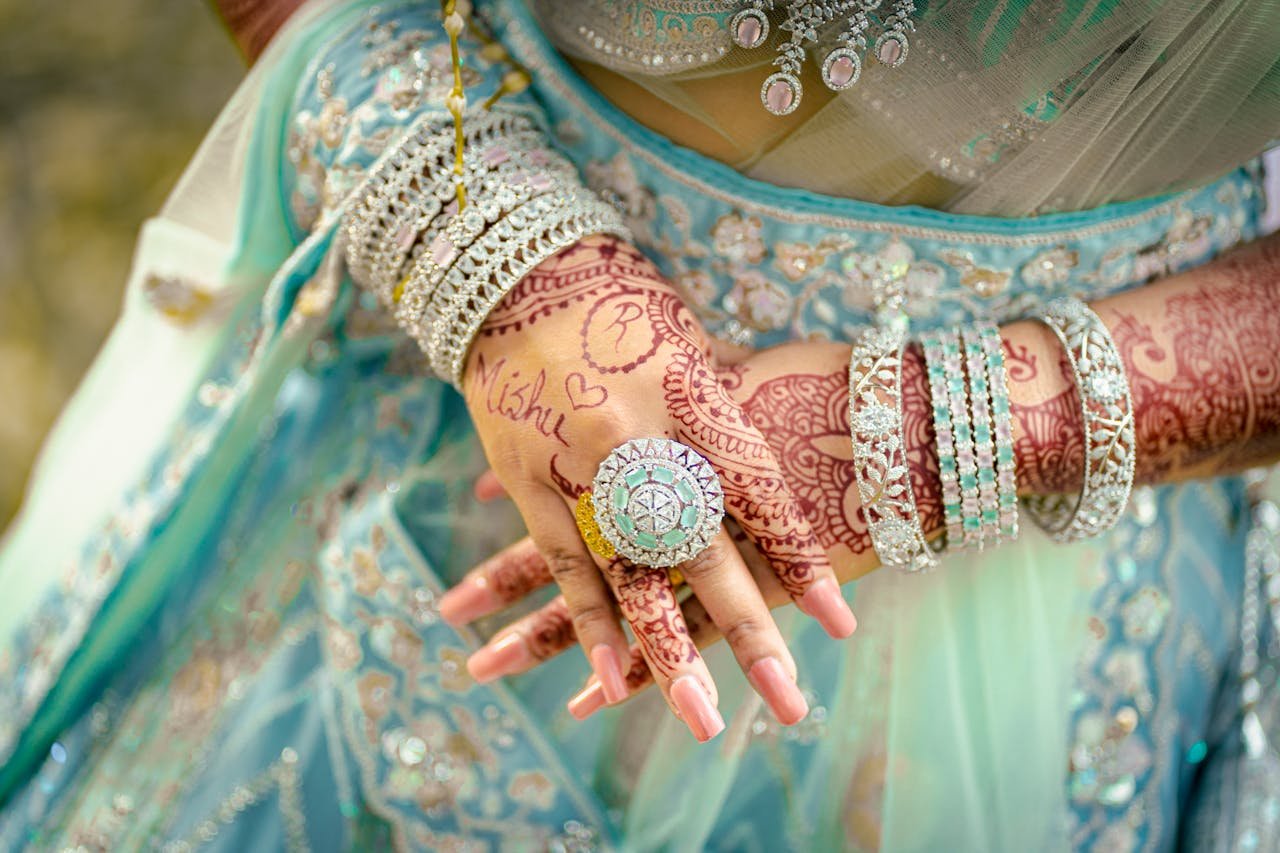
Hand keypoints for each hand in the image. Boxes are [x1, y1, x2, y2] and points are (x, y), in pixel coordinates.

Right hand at [449, 236, 854, 739]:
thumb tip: (777, 459)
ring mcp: (580, 466)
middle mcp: (641, 438)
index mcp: (693, 397)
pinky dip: (589, 625)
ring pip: (634, 575)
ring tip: (703, 719)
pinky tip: (609, 685)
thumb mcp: (689, 343)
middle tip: (788, 702)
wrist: (513, 274)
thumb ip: (725, 407)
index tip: (837, 621)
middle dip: (749, 630)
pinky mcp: (530, 482)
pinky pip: (566, 564)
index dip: (797, 558)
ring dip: (666, 653)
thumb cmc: (620, 304)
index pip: (758, 493)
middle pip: (705, 550)